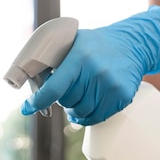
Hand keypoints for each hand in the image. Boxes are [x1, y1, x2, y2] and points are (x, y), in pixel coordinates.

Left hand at [21, 6, 159, 125]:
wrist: (133, 44)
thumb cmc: (96, 44)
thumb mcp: (73, 42)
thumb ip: (54, 57)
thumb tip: (27, 74)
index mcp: (80, 58)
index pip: (54, 88)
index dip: (37, 101)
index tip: (26, 108)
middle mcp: (96, 72)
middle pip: (67, 102)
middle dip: (62, 99)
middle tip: (67, 89)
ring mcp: (111, 86)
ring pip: (82, 113)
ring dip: (75, 110)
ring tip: (78, 97)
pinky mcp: (122, 96)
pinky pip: (98, 117)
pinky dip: (89, 116)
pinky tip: (88, 105)